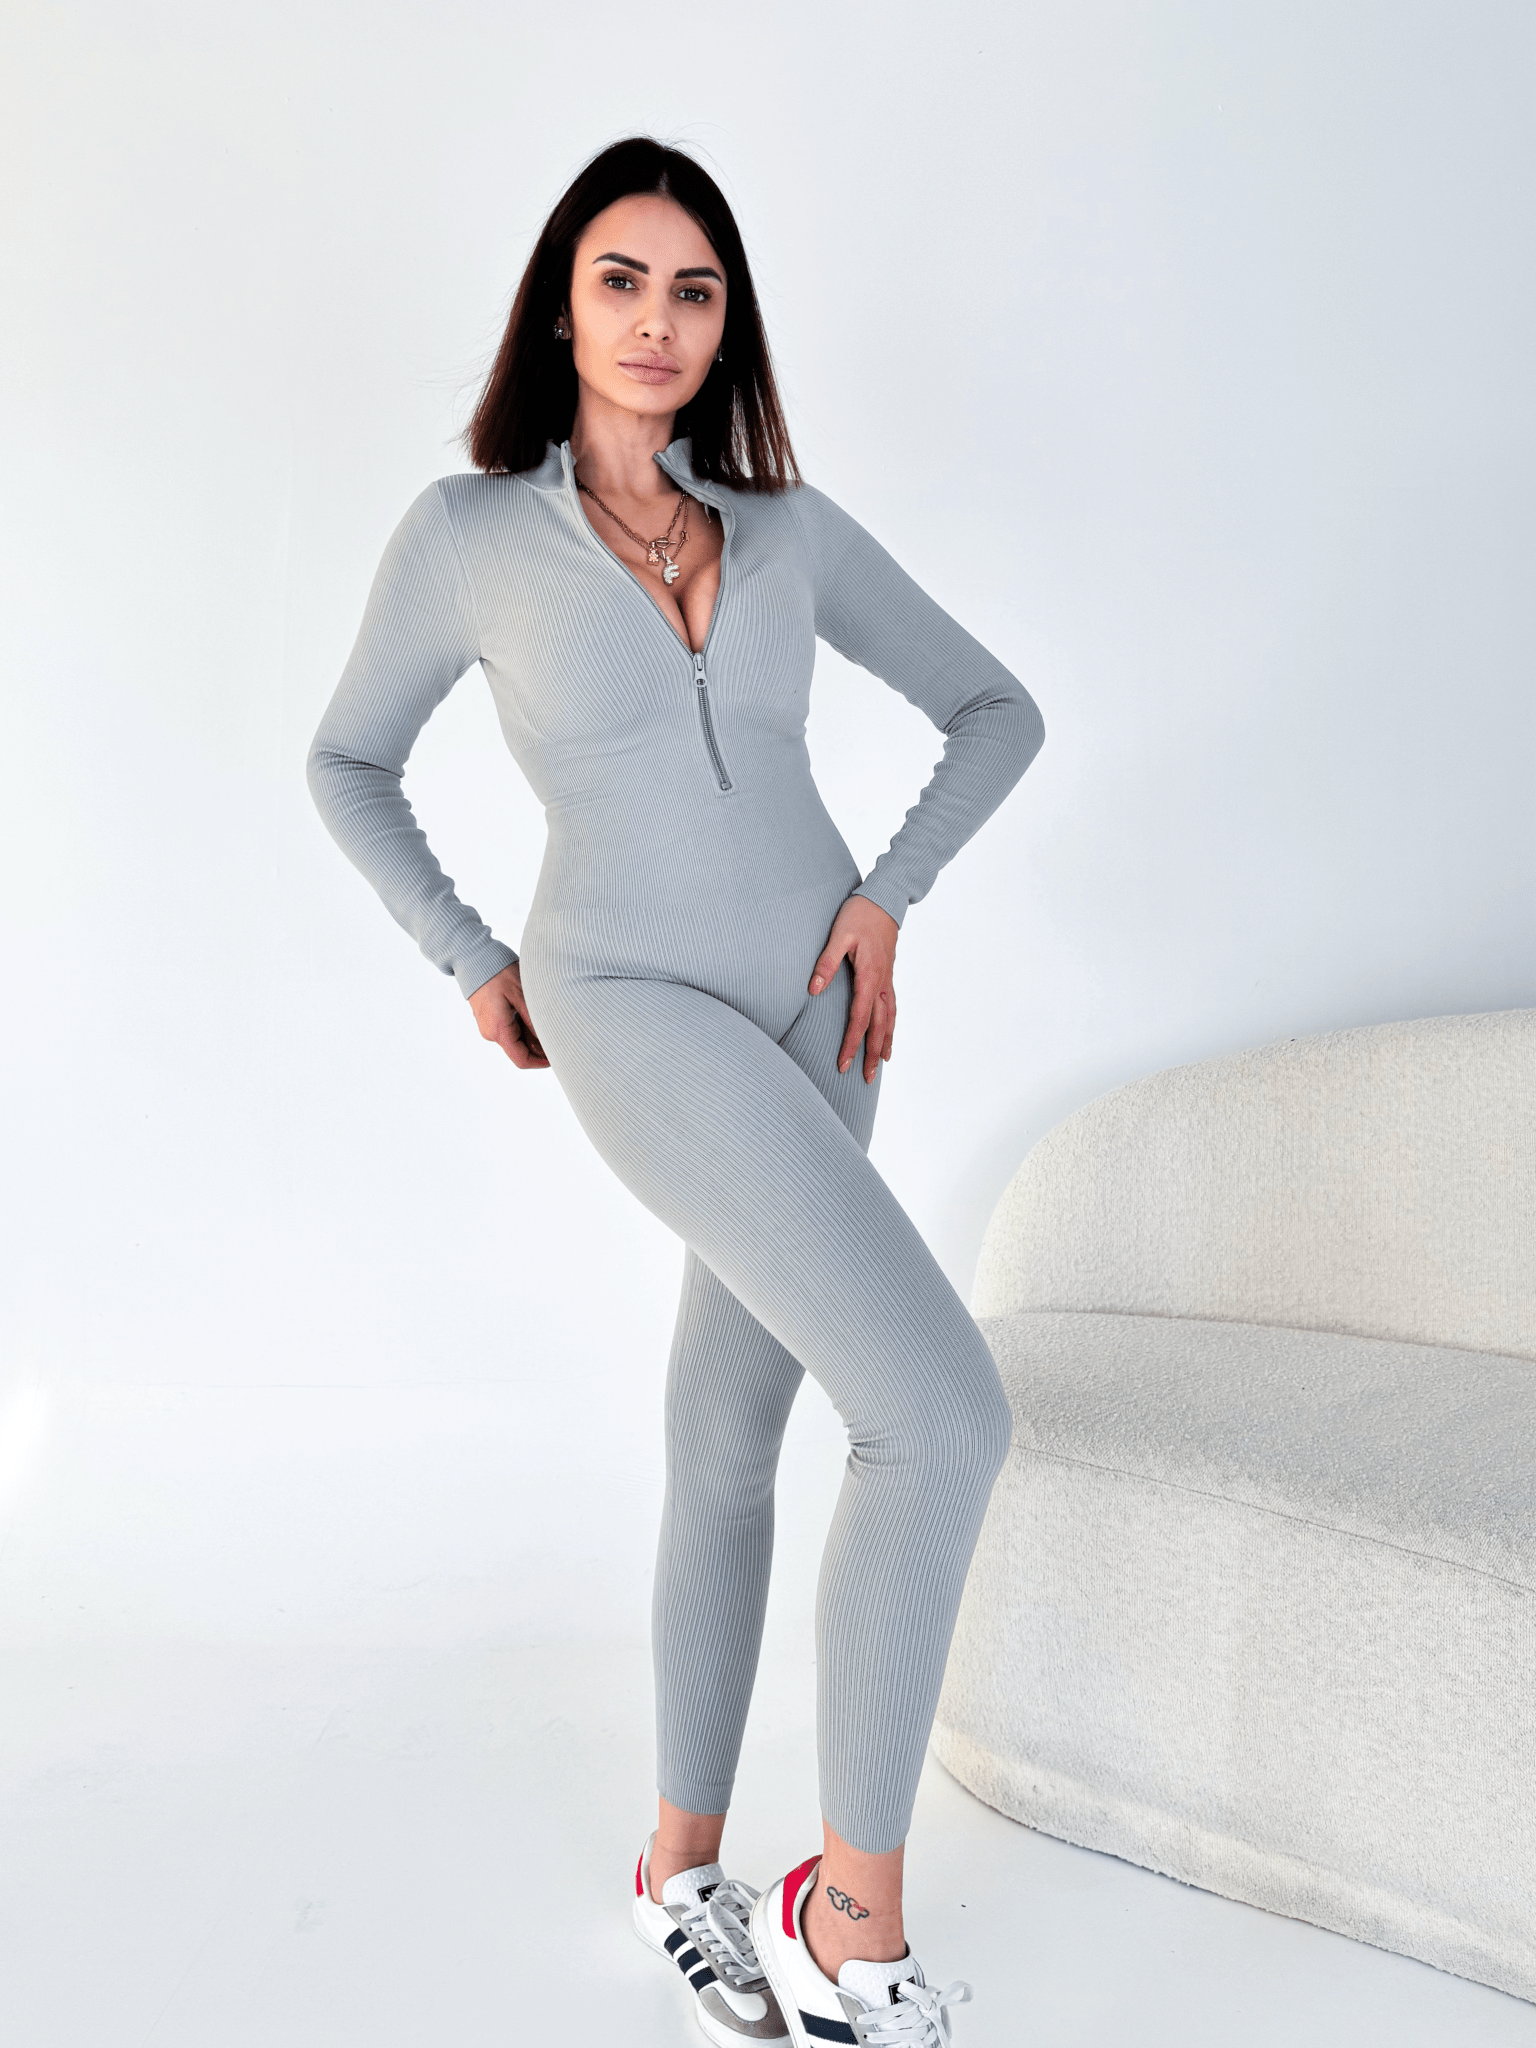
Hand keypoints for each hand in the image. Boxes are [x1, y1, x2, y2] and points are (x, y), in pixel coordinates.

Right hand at [467, 963, 548, 1069]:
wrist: (472, 958)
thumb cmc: (497, 972)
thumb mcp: (522, 994)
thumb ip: (534, 1020)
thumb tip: (548, 1040)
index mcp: (499, 1030)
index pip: (522, 1060)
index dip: (541, 1062)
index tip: (557, 1055)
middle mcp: (491, 1033)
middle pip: (519, 1050)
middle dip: (539, 1046)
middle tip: (557, 1031)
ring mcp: (488, 1026)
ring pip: (515, 1039)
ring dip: (531, 1034)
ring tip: (545, 1016)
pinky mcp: (489, 1018)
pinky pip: (508, 1029)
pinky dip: (523, 1025)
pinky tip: (531, 1010)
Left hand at [808, 894, 898, 1083]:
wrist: (884, 899)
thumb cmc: (859, 915)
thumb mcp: (838, 935)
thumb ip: (825, 963)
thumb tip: (814, 990)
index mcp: (869, 976)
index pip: (859, 1019)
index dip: (851, 1043)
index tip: (843, 1063)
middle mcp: (881, 983)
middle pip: (879, 1026)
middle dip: (872, 1054)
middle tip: (867, 1079)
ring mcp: (887, 980)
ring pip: (890, 1019)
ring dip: (886, 1043)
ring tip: (882, 1065)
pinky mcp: (888, 975)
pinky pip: (892, 1007)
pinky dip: (892, 1025)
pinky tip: (889, 1034)